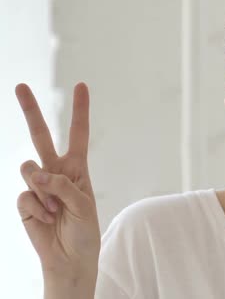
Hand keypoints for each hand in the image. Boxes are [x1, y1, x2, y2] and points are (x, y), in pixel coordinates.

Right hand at [15, 82, 100, 279]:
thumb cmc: (84, 231)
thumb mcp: (85, 206)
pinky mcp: (24, 201)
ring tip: (55, 209)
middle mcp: (56, 172)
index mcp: (77, 169)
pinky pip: (25, 194)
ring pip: (29, 169)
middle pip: (41, 136)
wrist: (69, 258)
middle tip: (20, 86)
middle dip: (30, 111)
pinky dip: (37, 207)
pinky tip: (46, 218)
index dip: (80, 111)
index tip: (81, 86)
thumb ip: (63, 186)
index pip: (78, 134)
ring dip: (43, 189)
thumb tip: (37, 173)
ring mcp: (38, 185)